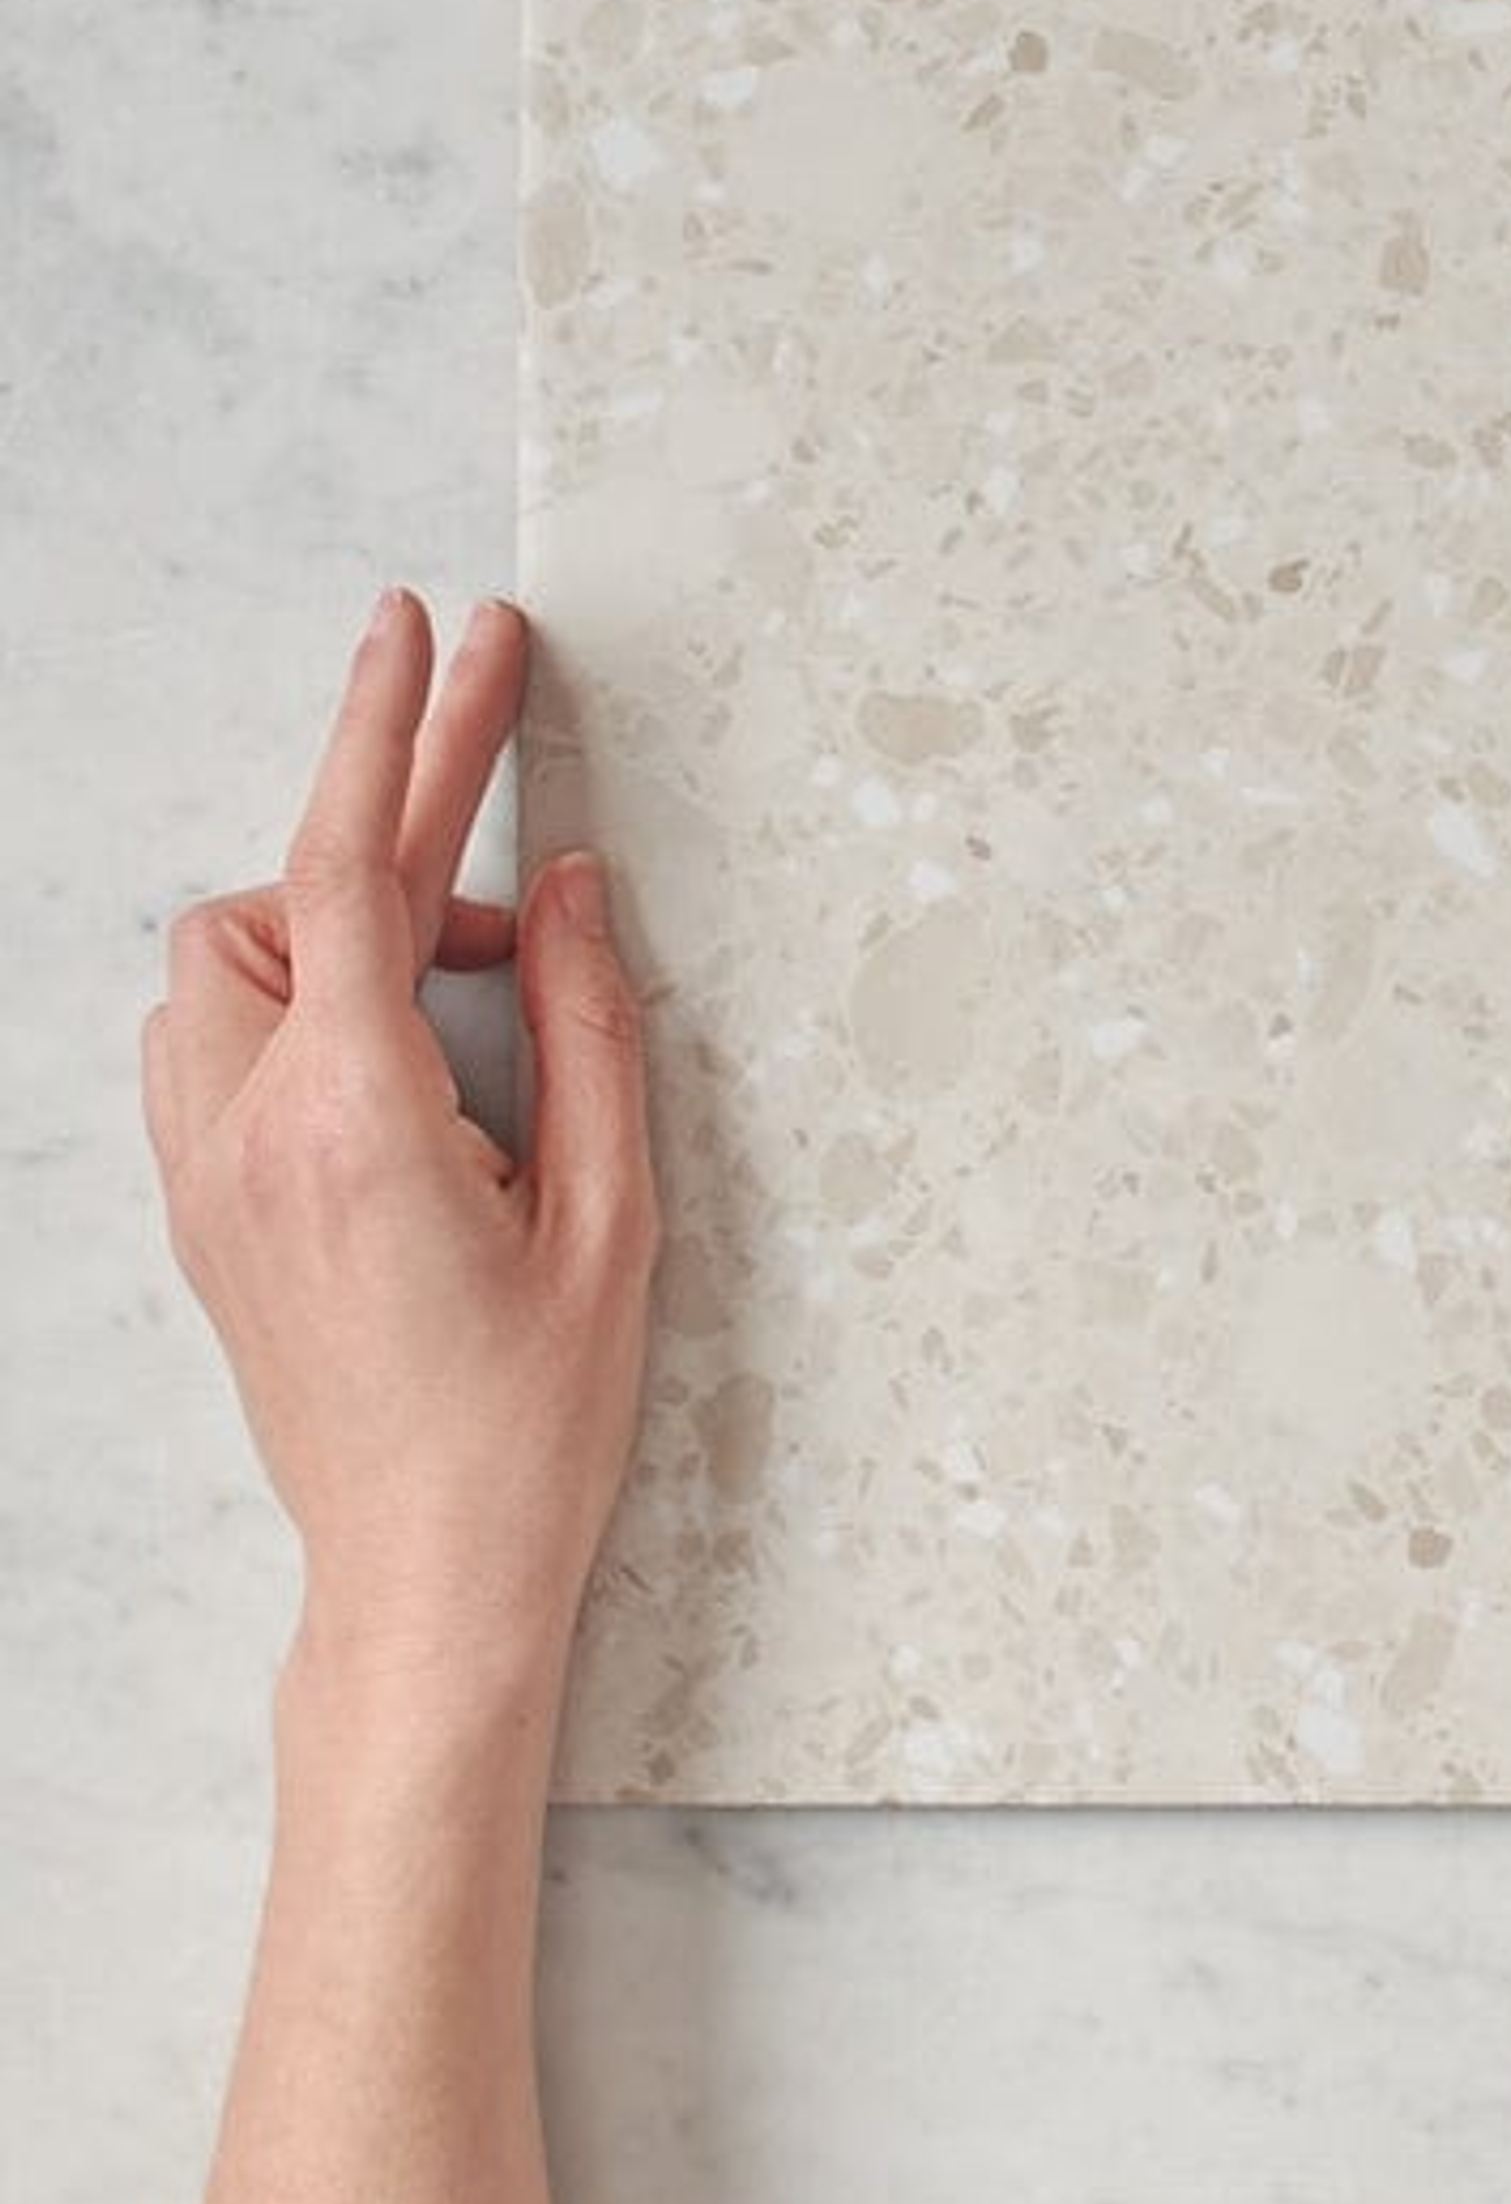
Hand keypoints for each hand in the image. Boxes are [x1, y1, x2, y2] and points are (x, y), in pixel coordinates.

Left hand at [141, 586, 657, 1719]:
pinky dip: (302, 996)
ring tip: (471, 973)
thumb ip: (584, 1022)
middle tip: (499, 712)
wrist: (420, 1574)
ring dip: (342, 920)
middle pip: (291, 896)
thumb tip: (557, 883)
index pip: (356, 867)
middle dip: (399, 804)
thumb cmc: (532, 1414)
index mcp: (354, 1118)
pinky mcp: (205, 1212)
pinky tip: (404, 1041)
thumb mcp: (612, 1207)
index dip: (394, 728)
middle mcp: (248, 1131)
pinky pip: (218, 1041)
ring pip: (231, 964)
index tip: (427, 629)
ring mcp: (208, 1175)